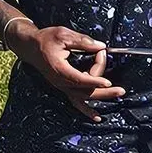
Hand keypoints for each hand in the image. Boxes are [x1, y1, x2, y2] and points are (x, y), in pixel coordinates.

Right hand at [7, 21, 126, 119]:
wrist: (30, 47)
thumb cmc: (45, 39)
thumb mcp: (63, 35)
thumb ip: (83, 41)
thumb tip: (100, 46)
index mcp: (60, 70)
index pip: (80, 79)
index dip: (95, 80)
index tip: (108, 82)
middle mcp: (61, 82)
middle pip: (86, 91)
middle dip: (105, 91)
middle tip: (121, 90)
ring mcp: (62, 87)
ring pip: (84, 97)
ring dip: (101, 96)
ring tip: (117, 94)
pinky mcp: (64, 87)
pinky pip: (76, 102)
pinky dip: (87, 110)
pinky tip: (97, 117)